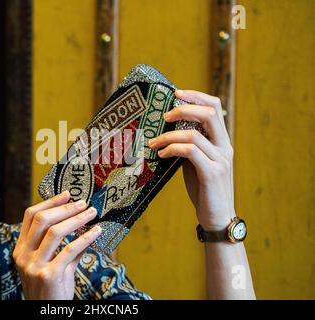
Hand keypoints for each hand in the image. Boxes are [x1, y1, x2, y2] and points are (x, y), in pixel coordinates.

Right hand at [13, 190, 100, 298]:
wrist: (46, 313)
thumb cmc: (50, 288)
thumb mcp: (50, 264)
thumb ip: (62, 246)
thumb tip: (82, 224)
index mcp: (21, 249)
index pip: (30, 216)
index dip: (49, 202)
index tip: (67, 194)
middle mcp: (24, 255)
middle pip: (42, 220)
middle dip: (65, 208)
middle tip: (83, 203)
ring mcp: (34, 265)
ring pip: (55, 232)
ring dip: (77, 219)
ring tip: (92, 213)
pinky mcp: (49, 275)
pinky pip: (70, 250)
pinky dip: (85, 238)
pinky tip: (96, 232)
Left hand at [148, 89, 234, 230]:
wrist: (217, 217)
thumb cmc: (204, 190)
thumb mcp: (197, 163)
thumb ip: (190, 146)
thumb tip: (168, 132)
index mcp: (222, 142)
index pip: (216, 108)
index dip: (197, 96)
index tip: (177, 94)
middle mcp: (225, 147)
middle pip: (209, 113)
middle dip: (184, 109)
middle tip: (165, 115)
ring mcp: (220, 160)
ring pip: (194, 134)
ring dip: (168, 136)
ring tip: (153, 143)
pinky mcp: (212, 173)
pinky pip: (190, 152)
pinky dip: (172, 148)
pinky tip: (161, 154)